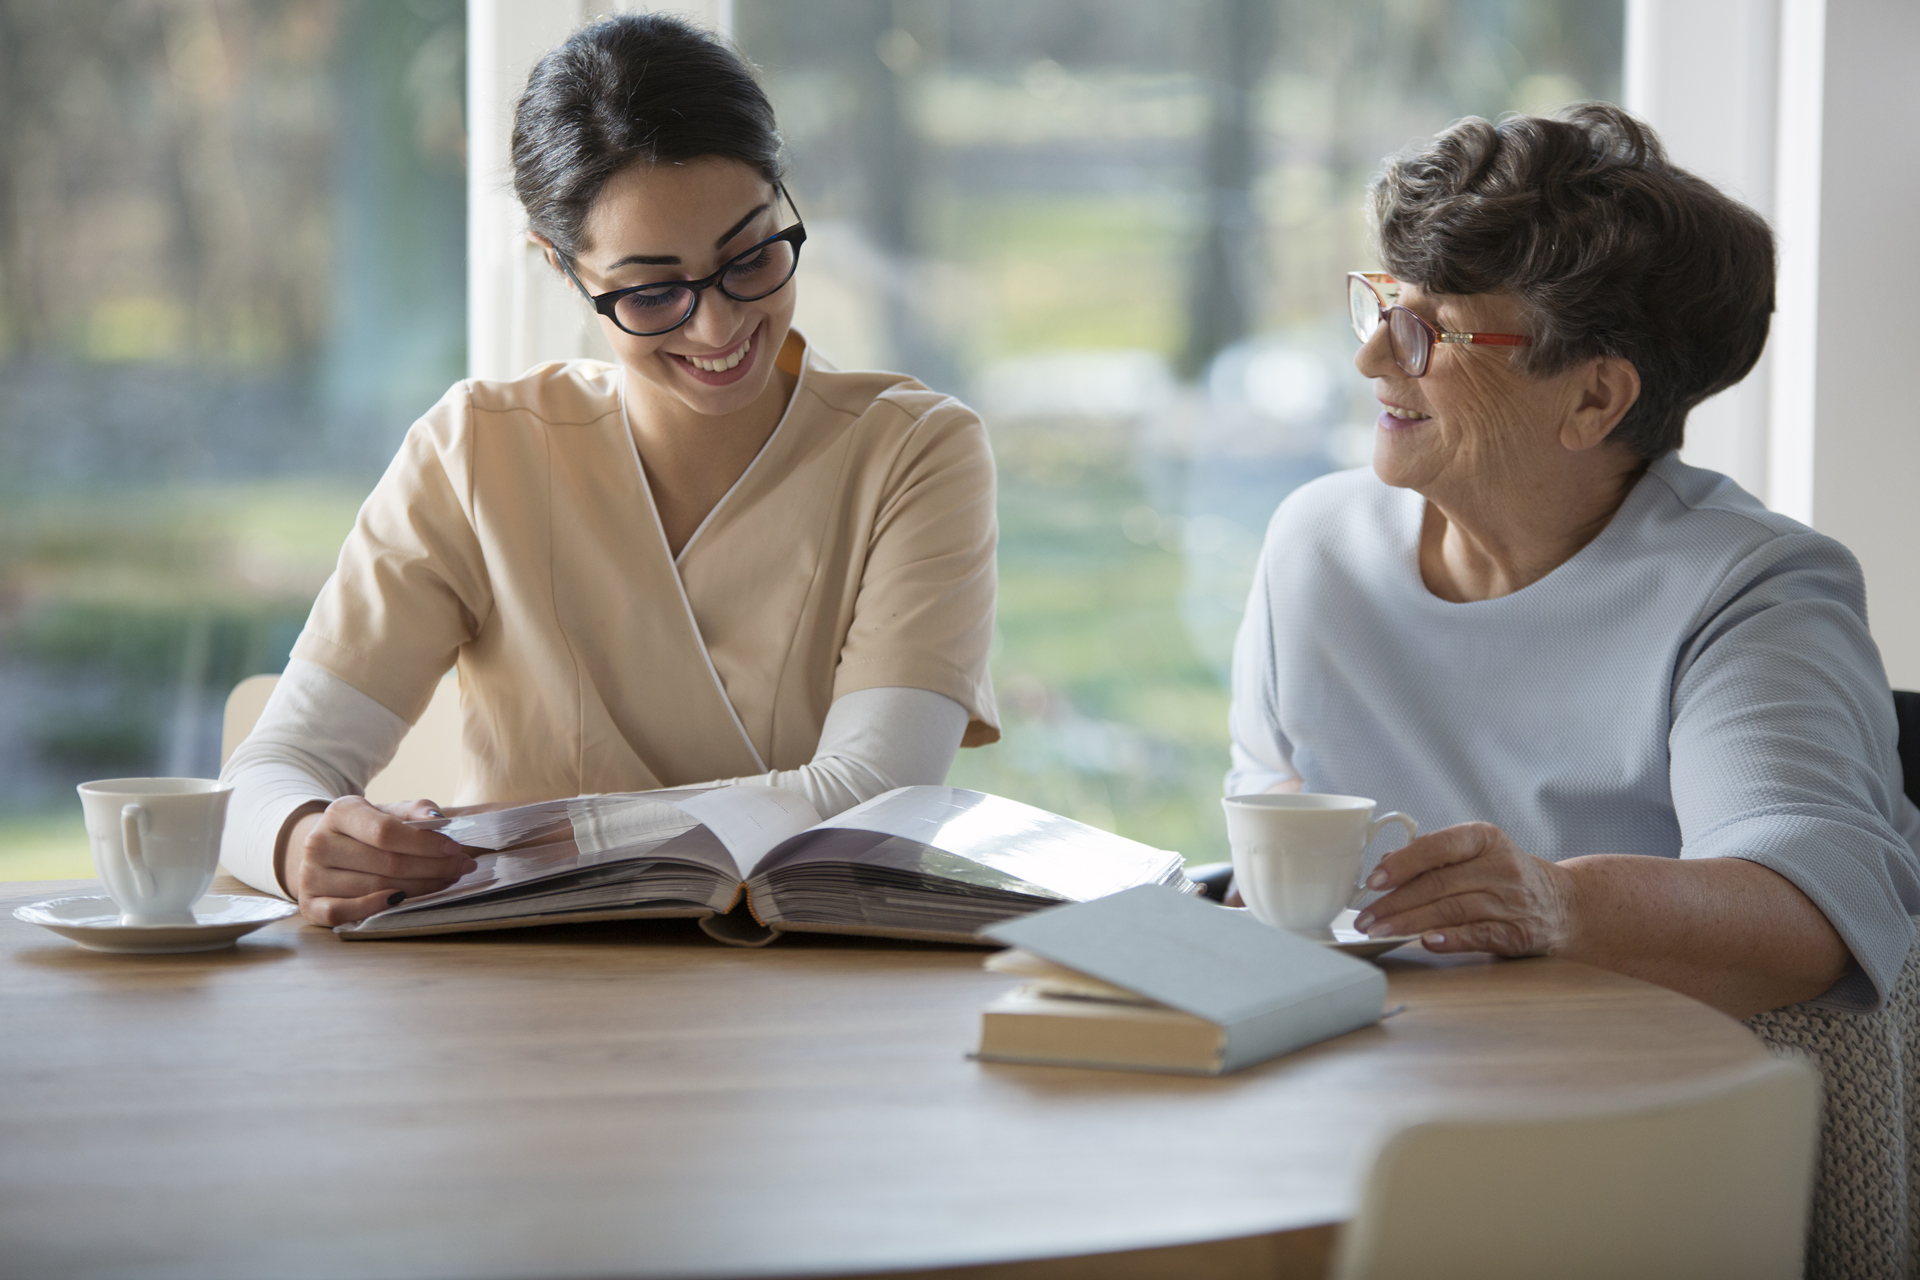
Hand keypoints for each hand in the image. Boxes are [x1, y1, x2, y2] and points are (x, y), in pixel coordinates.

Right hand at [285, 796, 477, 926]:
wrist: (326, 848)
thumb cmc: (366, 830)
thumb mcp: (389, 811)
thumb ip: (416, 811)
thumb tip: (437, 821)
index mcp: (340, 812)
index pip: (386, 831)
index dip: (424, 843)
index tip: (454, 848)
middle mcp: (319, 842)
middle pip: (386, 863)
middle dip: (432, 867)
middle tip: (461, 867)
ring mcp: (310, 875)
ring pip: (374, 888)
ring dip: (418, 888)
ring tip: (444, 881)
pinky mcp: (309, 904)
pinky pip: (341, 912)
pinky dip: (373, 908)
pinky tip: (400, 900)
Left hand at [1353, 822, 1575, 956]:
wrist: (1562, 903)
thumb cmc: (1503, 874)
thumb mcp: (1474, 853)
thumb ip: (1432, 856)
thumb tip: (1386, 864)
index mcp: (1485, 838)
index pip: (1437, 847)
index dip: (1403, 864)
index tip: (1374, 881)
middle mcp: (1500, 866)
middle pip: (1438, 884)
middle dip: (1395, 903)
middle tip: (1366, 918)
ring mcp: (1511, 900)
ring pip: (1452, 910)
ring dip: (1411, 923)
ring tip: (1381, 932)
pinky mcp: (1518, 933)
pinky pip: (1479, 935)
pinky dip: (1451, 939)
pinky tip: (1426, 941)